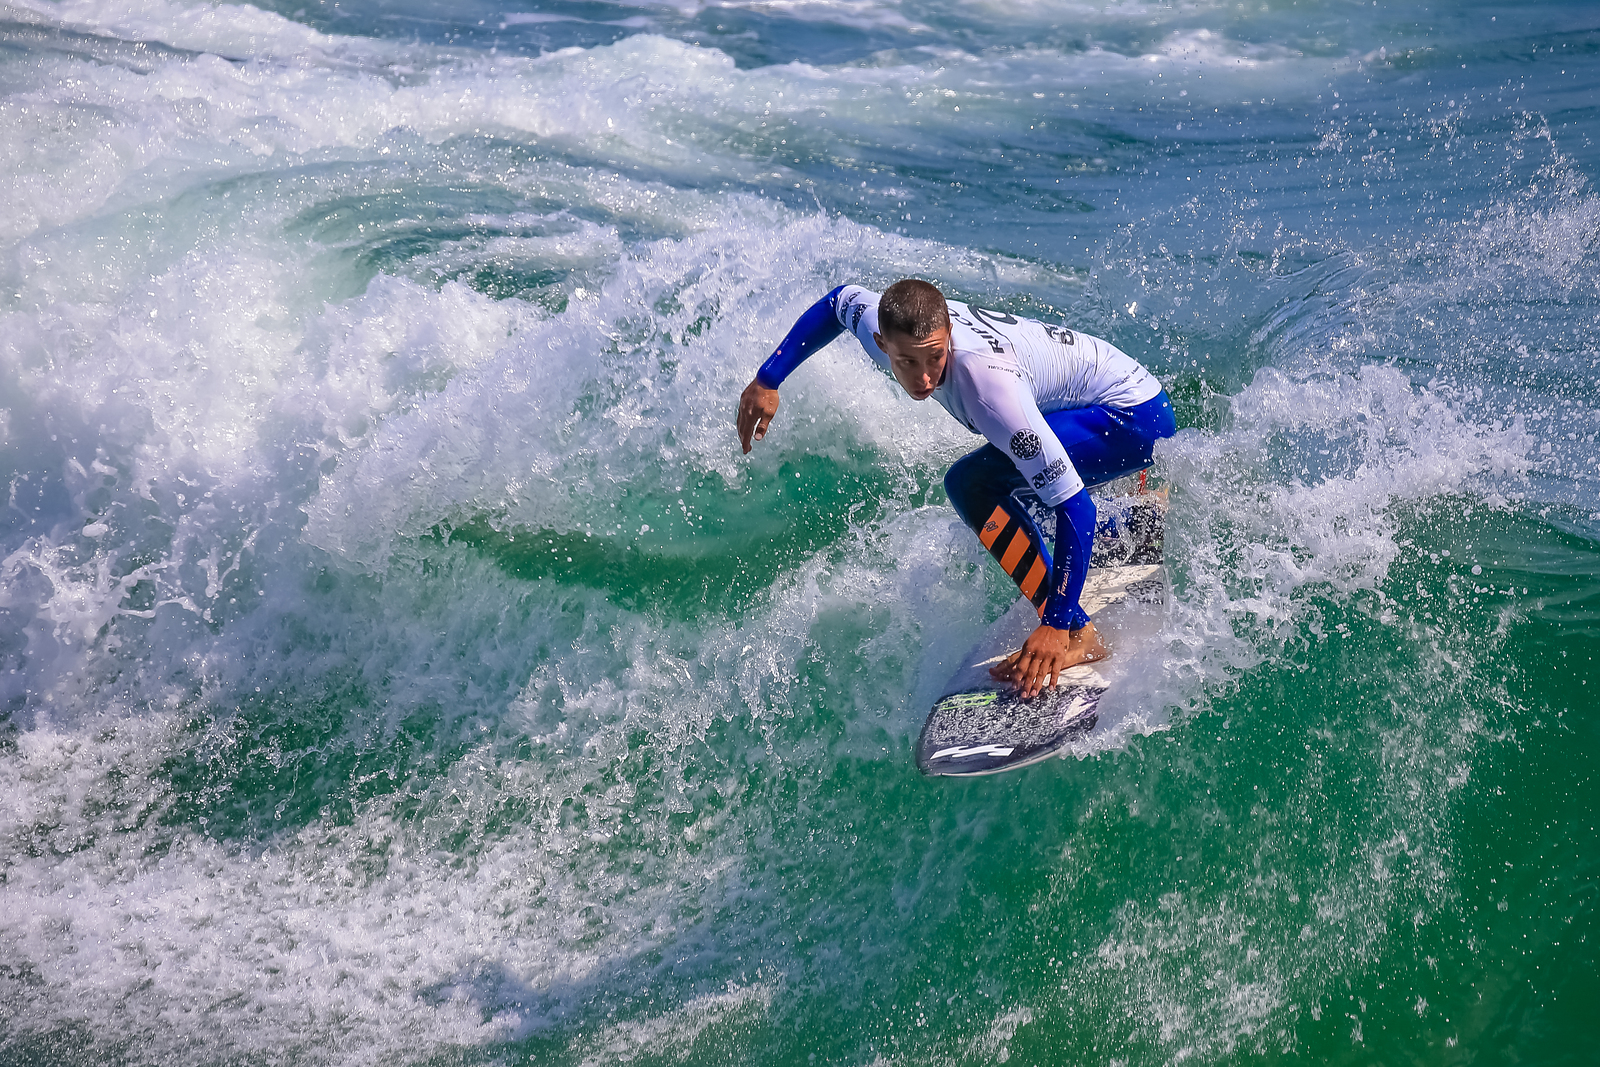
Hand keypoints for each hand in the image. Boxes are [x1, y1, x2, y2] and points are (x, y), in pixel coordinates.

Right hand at [737, 378, 779, 453]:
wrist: (766, 378)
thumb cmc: (770, 396)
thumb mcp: (769, 413)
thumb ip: (762, 426)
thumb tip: (757, 439)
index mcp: (750, 416)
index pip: (746, 433)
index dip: (745, 443)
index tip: (746, 451)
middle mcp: (744, 411)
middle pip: (741, 428)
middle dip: (743, 438)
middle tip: (746, 447)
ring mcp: (742, 404)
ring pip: (739, 421)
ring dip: (741, 430)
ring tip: (744, 437)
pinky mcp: (743, 399)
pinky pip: (740, 413)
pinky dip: (741, 421)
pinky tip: (744, 421)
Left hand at [989, 622, 1106, 698]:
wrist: (1055, 623)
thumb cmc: (1040, 635)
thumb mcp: (1029, 643)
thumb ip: (1024, 656)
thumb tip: (1015, 669)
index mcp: (1028, 649)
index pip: (1021, 666)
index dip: (1017, 677)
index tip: (1014, 687)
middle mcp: (1038, 653)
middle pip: (1030, 672)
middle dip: (1026, 684)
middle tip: (1023, 695)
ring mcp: (1049, 655)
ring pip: (1042, 673)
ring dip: (1038, 685)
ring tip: (1034, 694)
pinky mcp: (1059, 656)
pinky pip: (1056, 670)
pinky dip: (1054, 680)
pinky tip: (1051, 688)